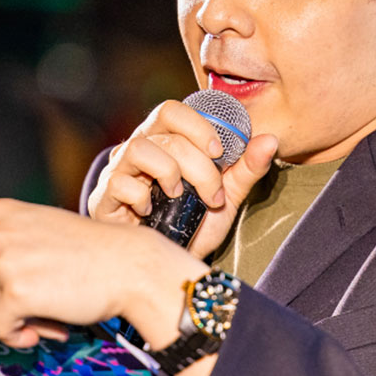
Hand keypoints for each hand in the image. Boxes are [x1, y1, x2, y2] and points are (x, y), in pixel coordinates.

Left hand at [0, 199, 207, 350]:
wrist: (132, 267)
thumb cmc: (92, 257)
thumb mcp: (38, 236)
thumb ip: (5, 252)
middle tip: (11, 318)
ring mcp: (2, 258)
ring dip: (3, 324)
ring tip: (38, 322)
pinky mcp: (15, 289)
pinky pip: (0, 328)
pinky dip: (21, 336)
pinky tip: (51, 327)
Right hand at [87, 100, 278, 258]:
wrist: (167, 264)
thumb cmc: (193, 223)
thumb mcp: (227, 196)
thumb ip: (247, 168)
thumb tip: (270, 140)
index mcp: (165, 140)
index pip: (173, 111)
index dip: (198, 125)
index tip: (219, 152)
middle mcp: (138, 149)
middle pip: (165, 133)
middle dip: (198, 165)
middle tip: (213, 194)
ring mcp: (119, 171)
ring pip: (139, 148)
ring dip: (170, 173)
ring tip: (180, 197)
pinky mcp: (104, 198)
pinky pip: (120, 183)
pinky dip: (142, 197)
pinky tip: (153, 212)